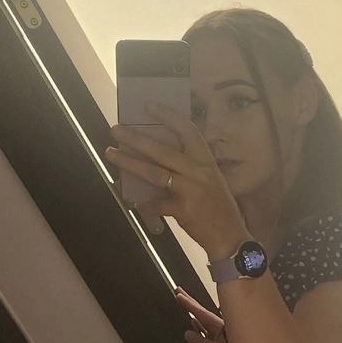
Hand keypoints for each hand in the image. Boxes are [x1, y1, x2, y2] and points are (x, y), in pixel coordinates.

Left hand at [105, 104, 246, 258]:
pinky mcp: (182, 209)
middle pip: (161, 150)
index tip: (149, 106)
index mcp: (206, 161)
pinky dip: (143, 203)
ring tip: (111, 153)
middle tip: (116, 130)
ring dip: (129, 163)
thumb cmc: (218, 207)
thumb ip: (190, 168)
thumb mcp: (210, 180)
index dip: (169, 116)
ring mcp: (190, 190)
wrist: (230, 236)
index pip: (188, 131)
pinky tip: (133, 201)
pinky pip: (155, 203)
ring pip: (153, 172)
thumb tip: (158, 157)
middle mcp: (198, 171)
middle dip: (135, 138)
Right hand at [174, 288, 238, 342]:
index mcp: (221, 328)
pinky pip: (207, 334)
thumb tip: (188, 334)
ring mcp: (221, 338)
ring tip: (186, 303)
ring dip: (195, 314)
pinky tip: (195, 326)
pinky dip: (200, 329)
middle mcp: (221, 330)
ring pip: (205, 323)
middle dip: (191, 303)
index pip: (202, 313)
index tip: (180, 295)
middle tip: (180, 292)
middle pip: (203, 314)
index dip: (190, 304)